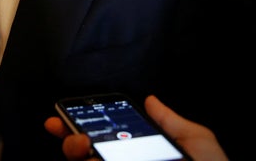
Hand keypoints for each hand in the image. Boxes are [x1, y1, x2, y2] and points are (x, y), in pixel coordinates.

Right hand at [44, 95, 227, 160]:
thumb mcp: (196, 141)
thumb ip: (170, 121)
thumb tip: (151, 100)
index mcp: (138, 153)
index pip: (101, 139)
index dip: (76, 127)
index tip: (59, 118)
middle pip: (83, 155)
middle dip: (70, 141)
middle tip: (79, 138)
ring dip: (78, 154)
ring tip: (87, 148)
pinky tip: (95, 160)